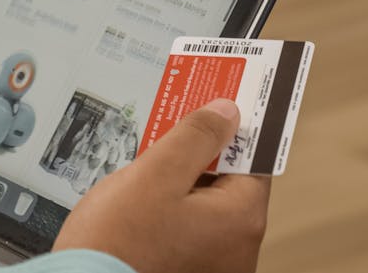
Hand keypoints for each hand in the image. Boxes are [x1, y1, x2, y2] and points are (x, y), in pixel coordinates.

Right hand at [52, 98, 270, 272]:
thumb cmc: (116, 242)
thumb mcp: (154, 175)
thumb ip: (194, 138)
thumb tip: (227, 113)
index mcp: (240, 222)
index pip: (251, 161)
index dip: (228, 132)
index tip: (211, 110)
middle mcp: (237, 250)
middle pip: (226, 185)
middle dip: (196, 157)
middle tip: (165, 135)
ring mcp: (213, 267)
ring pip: (204, 208)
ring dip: (179, 185)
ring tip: (143, 172)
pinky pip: (188, 231)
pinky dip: (169, 212)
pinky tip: (138, 204)